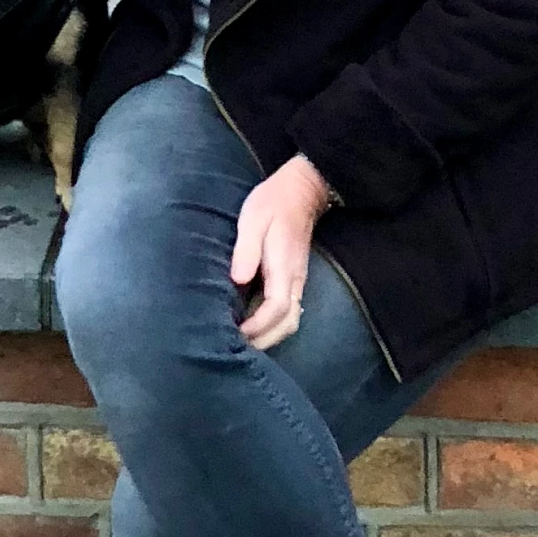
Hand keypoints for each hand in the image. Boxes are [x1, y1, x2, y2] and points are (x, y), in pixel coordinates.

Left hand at [230, 154, 331, 350]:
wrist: (301, 190)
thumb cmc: (273, 202)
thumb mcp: (253, 218)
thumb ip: (246, 249)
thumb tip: (238, 279)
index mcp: (284, 266)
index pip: (276, 308)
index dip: (257, 326)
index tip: (236, 331)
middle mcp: (295, 279)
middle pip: (288, 323)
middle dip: (265, 340)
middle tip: (236, 346)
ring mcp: (298, 280)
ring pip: (291, 320)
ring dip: (270, 335)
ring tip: (244, 340)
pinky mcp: (295, 278)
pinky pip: (289, 311)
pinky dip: (273, 325)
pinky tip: (254, 323)